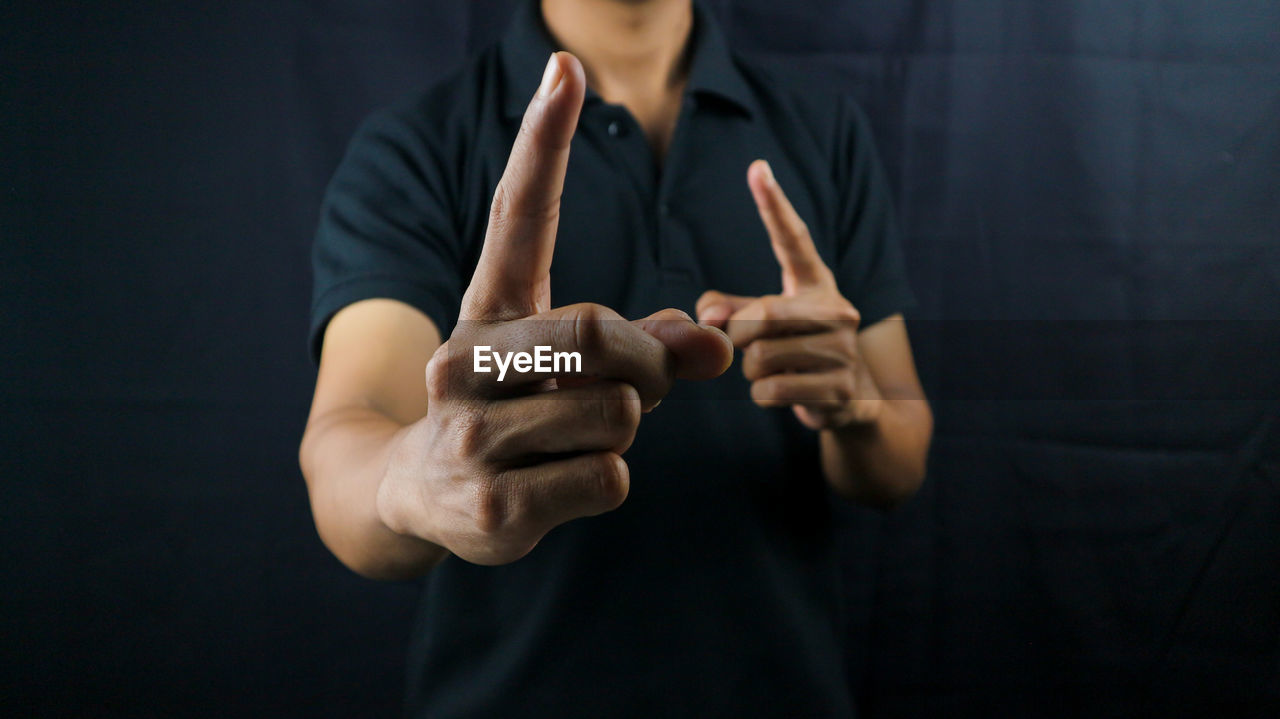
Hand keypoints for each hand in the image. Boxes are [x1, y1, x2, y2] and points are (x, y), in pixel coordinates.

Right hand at [375, 52, 732, 565]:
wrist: (420, 495)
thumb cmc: (514, 410)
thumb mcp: (571, 366)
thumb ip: (649, 341)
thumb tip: (719, 342)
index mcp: (485, 310)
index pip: (517, 215)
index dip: (545, 143)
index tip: (568, 69)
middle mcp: (462, 362)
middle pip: (597, 334)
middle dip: (645, 363)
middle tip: (642, 384)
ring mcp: (469, 437)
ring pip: (617, 414)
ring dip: (625, 428)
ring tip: (574, 439)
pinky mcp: (491, 506)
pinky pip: (610, 477)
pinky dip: (609, 481)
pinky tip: (557, 484)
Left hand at [697, 160, 881, 430]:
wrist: (851, 403)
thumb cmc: (796, 353)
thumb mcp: (763, 324)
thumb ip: (728, 311)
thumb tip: (706, 317)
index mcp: (816, 285)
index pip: (794, 240)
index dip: (774, 205)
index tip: (757, 167)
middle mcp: (838, 310)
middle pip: (761, 315)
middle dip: (740, 336)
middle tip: (750, 346)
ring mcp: (844, 350)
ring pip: (760, 359)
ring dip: (753, 371)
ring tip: (777, 370)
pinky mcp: (840, 388)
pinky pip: (771, 390)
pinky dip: (764, 395)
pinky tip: (785, 391)